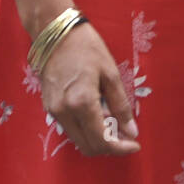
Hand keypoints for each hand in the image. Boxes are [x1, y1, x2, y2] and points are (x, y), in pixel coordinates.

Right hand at [38, 22, 140, 157]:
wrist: (56, 34)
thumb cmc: (87, 48)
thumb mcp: (110, 74)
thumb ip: (121, 105)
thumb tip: (132, 132)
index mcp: (82, 103)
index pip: (102, 140)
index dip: (120, 148)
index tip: (135, 145)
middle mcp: (64, 112)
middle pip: (88, 147)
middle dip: (110, 147)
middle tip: (127, 136)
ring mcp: (53, 112)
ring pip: (78, 140)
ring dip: (97, 139)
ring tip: (115, 125)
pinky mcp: (48, 108)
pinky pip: (70, 128)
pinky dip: (86, 130)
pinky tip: (99, 116)